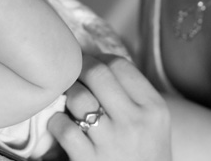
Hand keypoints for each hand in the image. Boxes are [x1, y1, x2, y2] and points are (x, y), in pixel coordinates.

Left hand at [48, 54, 171, 160]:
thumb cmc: (144, 156)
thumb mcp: (153, 124)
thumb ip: (132, 95)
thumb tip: (96, 61)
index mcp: (154, 108)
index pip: (120, 65)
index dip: (98, 59)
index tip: (88, 63)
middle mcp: (136, 122)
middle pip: (98, 73)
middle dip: (78, 68)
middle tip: (69, 72)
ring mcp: (112, 142)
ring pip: (78, 97)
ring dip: (66, 94)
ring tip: (65, 99)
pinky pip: (63, 127)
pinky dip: (56, 123)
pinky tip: (61, 126)